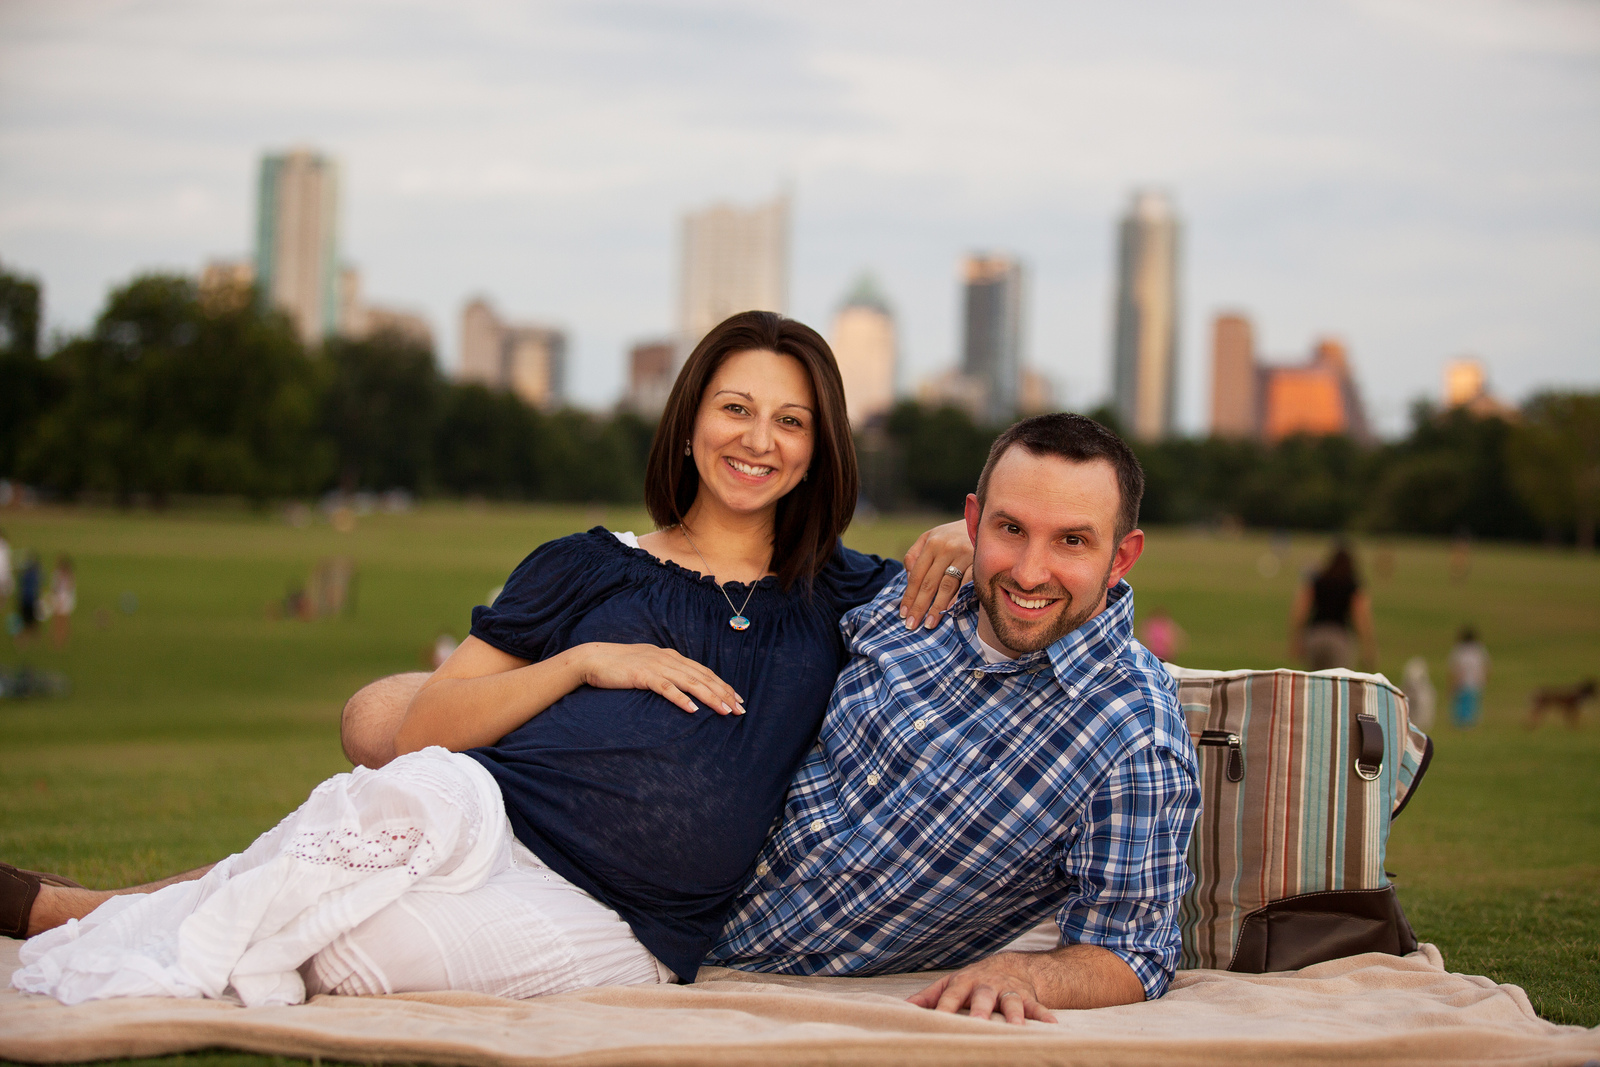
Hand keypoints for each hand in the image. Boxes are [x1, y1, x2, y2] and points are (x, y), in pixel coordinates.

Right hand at [573, 643, 744, 715]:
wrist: (594, 659)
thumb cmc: (621, 666)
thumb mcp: (649, 665)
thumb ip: (666, 672)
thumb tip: (682, 686)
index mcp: (672, 657)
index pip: (704, 672)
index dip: (723, 685)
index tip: (738, 699)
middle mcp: (668, 659)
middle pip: (703, 677)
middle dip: (724, 693)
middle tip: (740, 709)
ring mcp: (657, 666)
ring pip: (690, 682)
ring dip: (710, 697)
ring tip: (725, 711)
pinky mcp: (643, 676)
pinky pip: (667, 688)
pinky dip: (681, 698)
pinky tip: (693, 709)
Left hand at [899, 520, 973, 629]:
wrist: (986, 522)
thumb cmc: (953, 534)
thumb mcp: (930, 537)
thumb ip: (915, 554)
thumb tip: (908, 576)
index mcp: (932, 543)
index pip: (916, 575)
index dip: (909, 596)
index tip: (904, 614)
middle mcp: (946, 548)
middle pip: (929, 583)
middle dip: (919, 606)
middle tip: (913, 625)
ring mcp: (964, 554)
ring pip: (946, 586)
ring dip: (937, 607)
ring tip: (930, 623)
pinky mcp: (979, 561)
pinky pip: (966, 584)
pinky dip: (958, 598)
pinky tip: (950, 610)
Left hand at [907, 953, 1057, 1024]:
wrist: (1008, 967)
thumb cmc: (971, 983)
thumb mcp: (949, 985)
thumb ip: (928, 998)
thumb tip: (902, 1009)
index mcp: (963, 983)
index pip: (950, 997)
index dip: (943, 1009)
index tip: (936, 1024)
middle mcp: (986, 986)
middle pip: (982, 998)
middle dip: (980, 1011)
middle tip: (976, 1025)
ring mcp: (1007, 991)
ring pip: (1011, 1003)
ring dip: (1014, 1015)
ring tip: (1016, 1029)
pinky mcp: (1027, 997)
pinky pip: (1038, 1006)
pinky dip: (1045, 1016)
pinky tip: (1053, 1027)